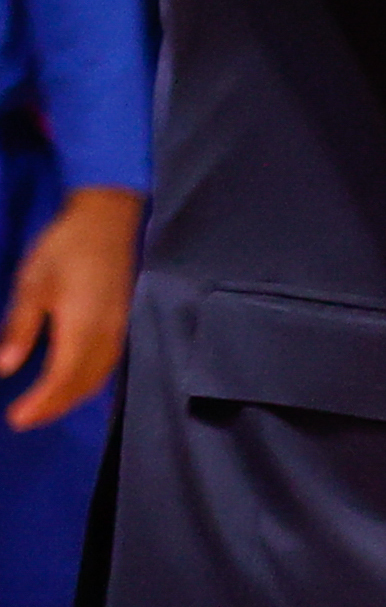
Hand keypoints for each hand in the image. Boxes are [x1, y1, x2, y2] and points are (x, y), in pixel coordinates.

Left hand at [0, 185, 133, 429]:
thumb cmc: (64, 248)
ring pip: (100, 374)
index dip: (40, 402)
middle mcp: (106, 332)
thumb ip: (20, 328)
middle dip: (55, 406)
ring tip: (45, 407)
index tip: (15, 419)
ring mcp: (119, 325)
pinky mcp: (122, 318)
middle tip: (24, 419)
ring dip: (73, 396)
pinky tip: (73, 381)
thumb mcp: (32, 283)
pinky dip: (89, 381)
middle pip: (84, 382)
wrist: (107, 217)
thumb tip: (5, 368)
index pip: (63, 376)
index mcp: (83, 325)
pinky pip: (109, 362)